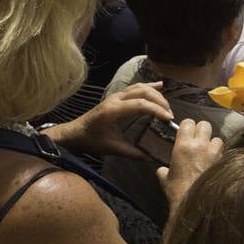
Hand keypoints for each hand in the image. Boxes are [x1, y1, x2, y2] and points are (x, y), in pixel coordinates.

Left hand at [45, 82, 172, 159]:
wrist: (74, 133)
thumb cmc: (91, 140)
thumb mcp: (111, 148)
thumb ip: (130, 152)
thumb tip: (149, 157)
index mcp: (113, 110)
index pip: (140, 104)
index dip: (156, 110)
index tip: (168, 119)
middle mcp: (115, 99)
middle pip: (142, 92)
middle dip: (159, 101)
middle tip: (169, 114)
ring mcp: (116, 96)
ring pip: (139, 87)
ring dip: (155, 94)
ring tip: (167, 105)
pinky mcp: (117, 97)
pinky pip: (135, 87)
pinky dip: (149, 86)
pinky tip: (160, 85)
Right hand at [157, 119, 223, 210]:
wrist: (195, 204)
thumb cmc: (178, 191)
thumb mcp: (165, 179)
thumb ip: (164, 170)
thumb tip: (163, 170)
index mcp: (183, 146)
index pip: (188, 122)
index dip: (187, 126)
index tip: (186, 132)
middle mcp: (200, 146)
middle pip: (205, 124)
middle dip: (201, 130)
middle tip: (198, 139)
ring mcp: (214, 153)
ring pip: (217, 138)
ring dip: (213, 143)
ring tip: (208, 152)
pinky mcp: (223, 162)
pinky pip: (223, 152)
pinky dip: (220, 154)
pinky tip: (215, 162)